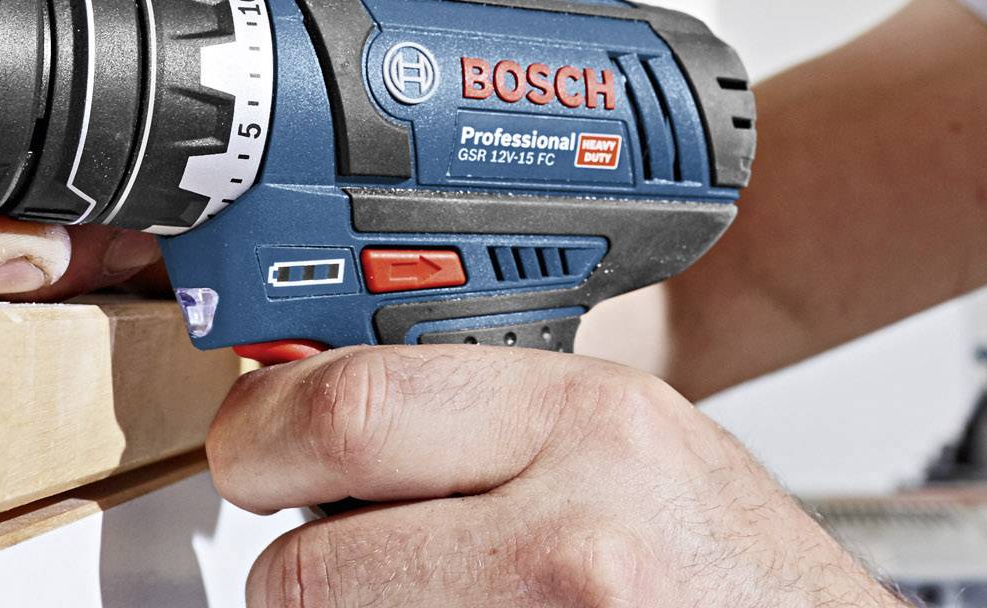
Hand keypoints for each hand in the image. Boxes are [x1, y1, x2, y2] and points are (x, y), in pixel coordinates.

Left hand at [207, 346, 896, 606]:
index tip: (256, 441)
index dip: (265, 431)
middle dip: (284, 562)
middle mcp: (569, 541)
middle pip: (304, 567)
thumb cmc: (730, 570)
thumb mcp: (630, 440)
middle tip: (307, 545)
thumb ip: (487, 410)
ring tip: (428, 593)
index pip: (347, 408)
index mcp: (588, 426)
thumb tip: (319, 398)